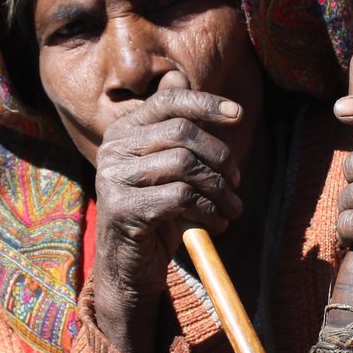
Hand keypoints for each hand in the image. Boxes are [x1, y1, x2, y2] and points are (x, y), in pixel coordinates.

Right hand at [94, 88, 242, 303]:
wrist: (129, 266)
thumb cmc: (156, 213)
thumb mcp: (167, 170)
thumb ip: (178, 136)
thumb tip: (196, 86)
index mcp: (124, 132)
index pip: (167, 101)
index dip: (205, 104)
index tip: (239, 115)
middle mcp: (113, 149)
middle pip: (182, 132)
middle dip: (220, 156)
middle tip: (235, 182)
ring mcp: (114, 178)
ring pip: (185, 164)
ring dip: (220, 189)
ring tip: (232, 208)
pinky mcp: (123, 208)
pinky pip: (181, 197)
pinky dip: (209, 210)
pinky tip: (216, 223)